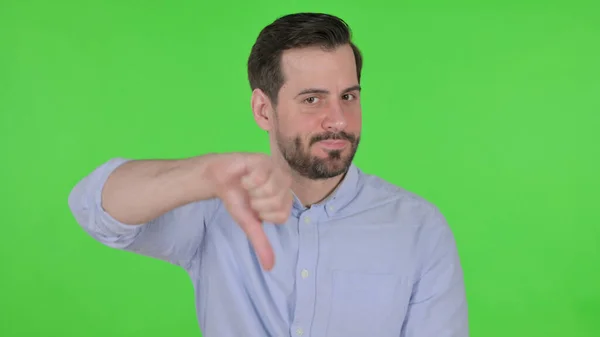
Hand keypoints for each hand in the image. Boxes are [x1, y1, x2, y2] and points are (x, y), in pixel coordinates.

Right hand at [210, 153, 292, 270]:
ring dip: (252, 190)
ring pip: (270, 189)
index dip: (264, 215)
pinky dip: (247, 180)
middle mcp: (284, 183)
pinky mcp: (264, 158)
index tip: (255, 207)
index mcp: (284, 199)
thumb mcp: (249, 224)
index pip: (282, 216)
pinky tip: (244, 175)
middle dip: (256, 203)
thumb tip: (270, 268)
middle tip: (249, 195)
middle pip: (277, 202)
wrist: (218, 179)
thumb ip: (261, 243)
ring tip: (247, 184)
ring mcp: (275, 169)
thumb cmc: (236, 199)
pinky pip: (260, 176)